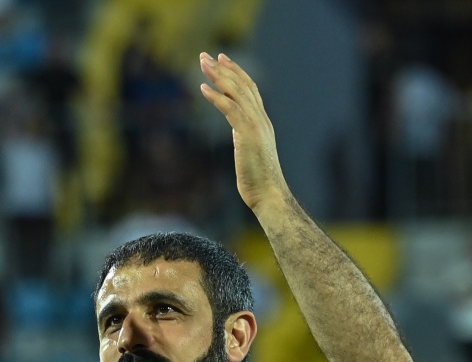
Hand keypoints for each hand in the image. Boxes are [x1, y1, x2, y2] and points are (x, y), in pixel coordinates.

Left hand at [198, 52, 289, 214]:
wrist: (269, 194)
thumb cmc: (259, 180)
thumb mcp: (250, 153)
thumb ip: (245, 138)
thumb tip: (238, 134)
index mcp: (262, 122)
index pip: (250, 90)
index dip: (237, 73)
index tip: (223, 60)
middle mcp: (261, 119)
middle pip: (242, 85)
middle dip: (223, 69)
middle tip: (206, 56)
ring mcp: (256, 126)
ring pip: (236, 93)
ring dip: (218, 76)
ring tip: (202, 64)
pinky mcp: (247, 135)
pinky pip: (230, 110)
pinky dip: (216, 97)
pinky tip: (203, 89)